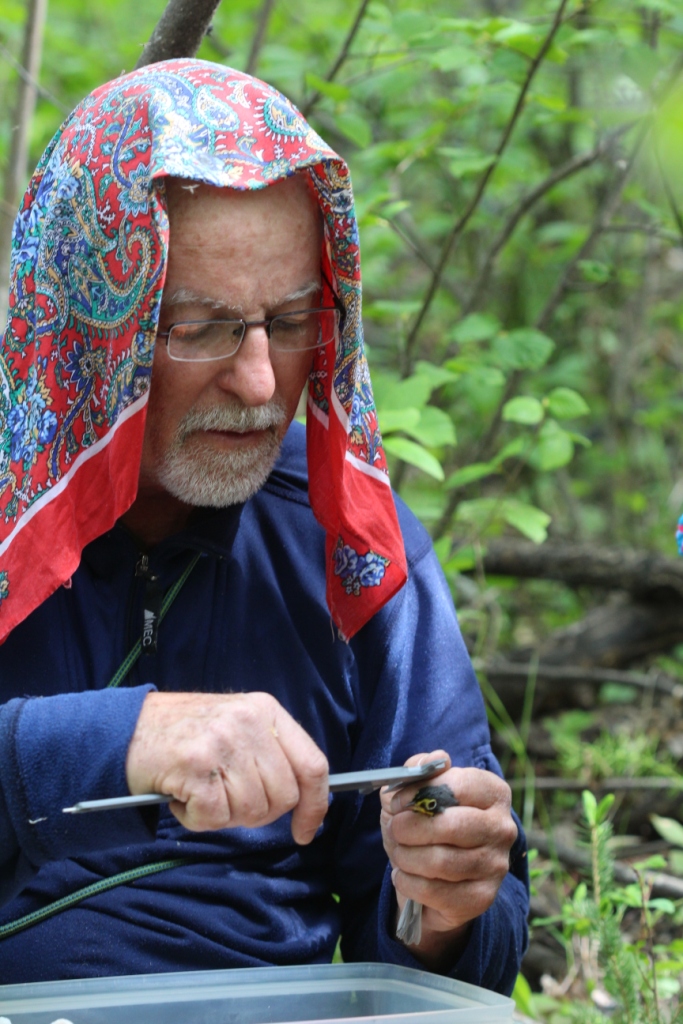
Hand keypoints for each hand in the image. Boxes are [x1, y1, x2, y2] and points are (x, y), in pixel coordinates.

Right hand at [126, 691, 328, 842]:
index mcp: (266, 711)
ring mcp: (222, 743)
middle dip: (257, 812)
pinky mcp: (194, 767)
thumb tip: (303, 800)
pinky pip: (215, 818)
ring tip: (201, 792)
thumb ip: (270, 754)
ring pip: (251, 810)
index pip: (313, 764)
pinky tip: (182, 797)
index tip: (305, 829)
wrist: (125, 728)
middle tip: (226, 800)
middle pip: (283, 796)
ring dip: (224, 815)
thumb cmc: (185, 734)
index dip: (315, 805)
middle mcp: (248, 722)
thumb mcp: (238, 725)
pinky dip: (196, 819)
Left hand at [380, 750, 516, 966]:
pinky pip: (435, 891)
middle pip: (451, 826)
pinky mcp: (481, 899)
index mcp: (493, 793)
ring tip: (398, 852)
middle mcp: (502, 828)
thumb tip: (435, 759)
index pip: (458, 785)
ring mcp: (495, 866)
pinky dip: (408, 882)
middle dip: (410, 828)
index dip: (420, 792)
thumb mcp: (418, 791)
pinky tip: (403, 875)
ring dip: (406, 856)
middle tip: (394, 829)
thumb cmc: (427, 824)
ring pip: (441, 861)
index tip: (396, 802)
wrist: (434, 875)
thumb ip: (422, 770)